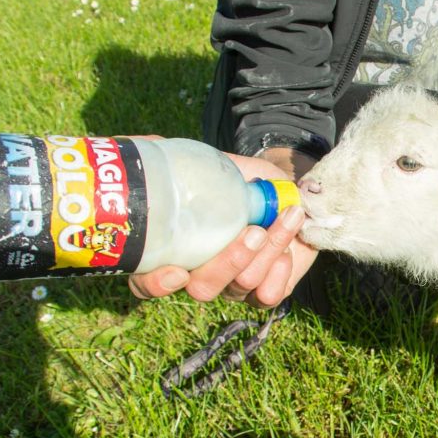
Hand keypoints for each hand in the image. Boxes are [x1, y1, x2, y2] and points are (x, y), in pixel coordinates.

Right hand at [128, 147, 316, 307]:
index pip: (147, 283)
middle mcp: (201, 274)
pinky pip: (269, 295)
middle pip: (204, 289)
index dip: (156, 285)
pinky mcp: (265, 292)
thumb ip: (189, 164)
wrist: (288, 191)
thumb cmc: (244, 181)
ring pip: (243, 284)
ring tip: (288, 216)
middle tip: (255, 231)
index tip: (177, 272)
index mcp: (177, 249)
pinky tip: (289, 246)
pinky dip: (282, 270)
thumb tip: (149, 143)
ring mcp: (233, 287)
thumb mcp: (217, 168)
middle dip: (231, 261)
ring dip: (269, 250)